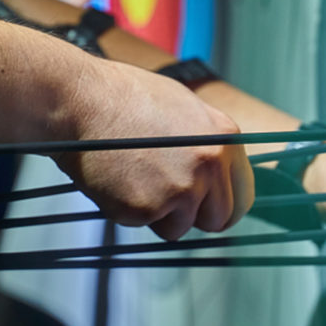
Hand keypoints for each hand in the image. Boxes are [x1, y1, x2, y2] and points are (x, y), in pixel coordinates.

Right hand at [54, 59, 254, 240]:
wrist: (82, 99)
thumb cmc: (127, 98)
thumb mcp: (186, 109)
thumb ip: (210, 143)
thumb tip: (221, 172)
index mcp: (226, 139)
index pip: (244, 194)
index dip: (224, 205)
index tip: (210, 209)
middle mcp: (210, 165)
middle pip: (218, 219)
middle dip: (194, 215)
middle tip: (167, 198)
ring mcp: (181, 189)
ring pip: (180, 227)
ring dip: (159, 213)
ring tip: (135, 175)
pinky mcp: (148, 207)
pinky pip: (145, 225)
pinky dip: (130, 210)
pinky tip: (118, 179)